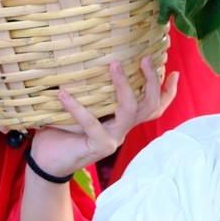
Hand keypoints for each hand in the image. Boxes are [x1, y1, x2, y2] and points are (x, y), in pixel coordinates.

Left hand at [26, 56, 176, 178]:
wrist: (45, 162)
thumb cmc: (60, 133)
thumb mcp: (77, 108)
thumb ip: (85, 91)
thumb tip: (81, 57)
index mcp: (121, 121)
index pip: (152, 107)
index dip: (167, 92)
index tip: (174, 71)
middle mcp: (122, 130)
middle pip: (150, 106)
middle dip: (152, 81)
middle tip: (144, 59)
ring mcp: (113, 139)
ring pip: (130, 110)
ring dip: (123, 86)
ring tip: (113, 64)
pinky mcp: (99, 146)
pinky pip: (91, 123)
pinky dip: (77, 107)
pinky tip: (62, 94)